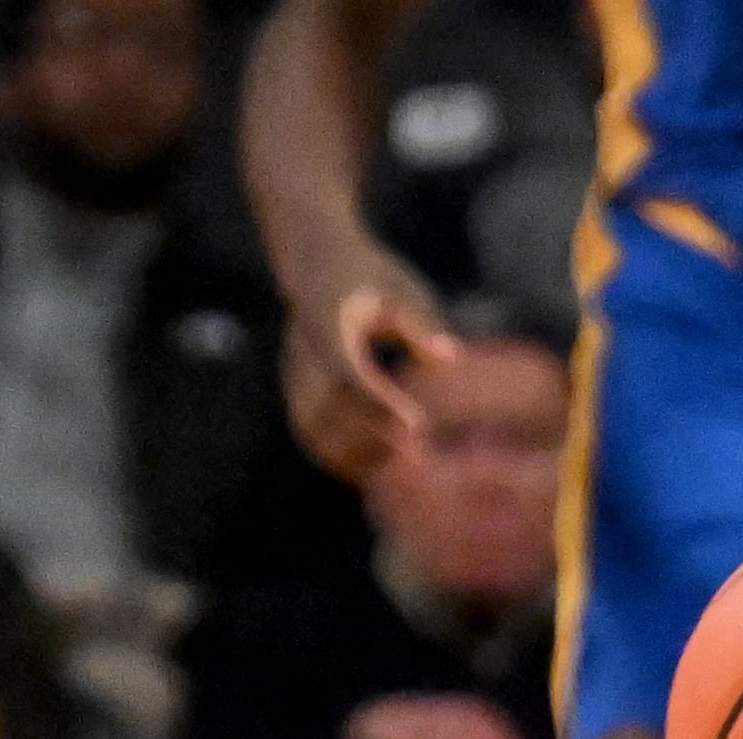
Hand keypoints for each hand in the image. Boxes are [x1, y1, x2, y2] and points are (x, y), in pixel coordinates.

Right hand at [282, 255, 455, 482]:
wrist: (314, 261)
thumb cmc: (367, 274)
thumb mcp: (398, 288)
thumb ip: (419, 325)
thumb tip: (449, 358)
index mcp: (327, 322)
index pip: (348, 371)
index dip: (379, 402)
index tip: (416, 424)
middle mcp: (303, 351)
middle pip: (327, 408)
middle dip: (371, 438)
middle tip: (420, 458)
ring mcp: (293, 372)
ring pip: (312, 427)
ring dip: (353, 454)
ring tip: (403, 469)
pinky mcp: (295, 389)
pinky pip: (309, 433)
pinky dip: (338, 457)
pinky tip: (378, 472)